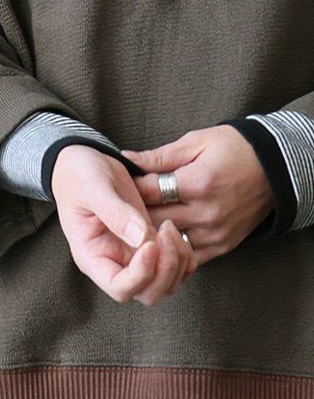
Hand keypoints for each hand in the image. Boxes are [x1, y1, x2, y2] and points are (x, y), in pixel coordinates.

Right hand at [52, 144, 196, 305]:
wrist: (84, 163)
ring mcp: (134, 256)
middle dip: (166, 270)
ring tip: (170, 227)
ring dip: (178, 262)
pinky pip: (177, 267)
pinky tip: (176, 229)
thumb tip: (141, 238)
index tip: (149, 243)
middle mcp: (114, 263)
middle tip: (165, 232)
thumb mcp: (92, 189)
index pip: (120, 288)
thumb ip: (115, 212)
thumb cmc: (80, 176)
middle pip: (148, 293)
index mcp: (93, 257)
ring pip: (167, 284)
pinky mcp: (149, 244)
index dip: (141, 274)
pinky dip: (185, 255)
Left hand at [121, 124, 274, 265]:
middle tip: (122, 206)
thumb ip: (158, 156)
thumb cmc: (234, 149)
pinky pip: (186, 256)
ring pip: (165, 241)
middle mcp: (206, 213)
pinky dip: (170, 248)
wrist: (277, 168)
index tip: (121, 184)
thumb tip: (125, 159)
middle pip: (152, 219)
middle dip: (133, 212)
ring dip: (149, 232)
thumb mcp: (196, 143)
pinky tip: (159, 237)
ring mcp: (214, 233)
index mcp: (198, 183)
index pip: (147, 192)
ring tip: (137, 222)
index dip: (129, 187)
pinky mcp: (222, 247)